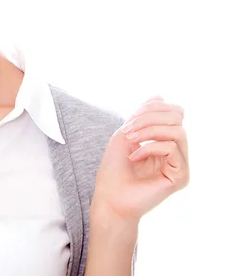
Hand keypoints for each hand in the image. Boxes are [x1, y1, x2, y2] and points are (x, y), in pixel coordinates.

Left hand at [92, 95, 189, 222]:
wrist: (109, 196)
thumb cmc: (114, 167)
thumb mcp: (127, 132)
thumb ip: (143, 114)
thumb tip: (160, 94)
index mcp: (164, 140)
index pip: (172, 112)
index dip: (151, 108)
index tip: (128, 121)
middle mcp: (176, 151)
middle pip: (177, 117)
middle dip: (149, 117)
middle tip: (127, 130)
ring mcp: (180, 164)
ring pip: (178, 131)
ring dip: (149, 130)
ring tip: (130, 140)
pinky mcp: (181, 177)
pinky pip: (172, 149)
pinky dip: (150, 148)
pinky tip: (135, 157)